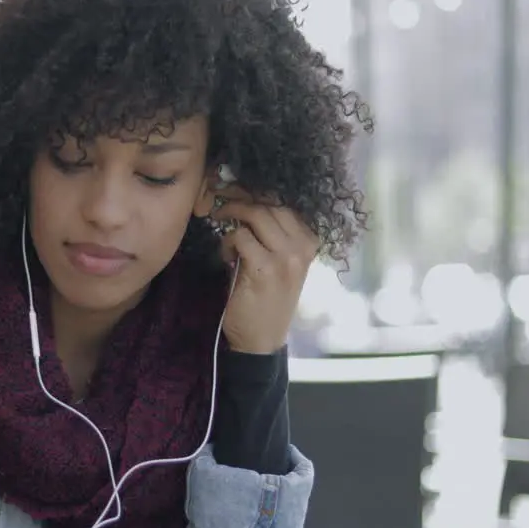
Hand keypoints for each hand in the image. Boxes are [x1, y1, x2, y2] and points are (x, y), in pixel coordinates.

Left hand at [211, 190, 318, 354]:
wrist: (263, 339)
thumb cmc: (267, 298)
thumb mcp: (280, 262)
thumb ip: (272, 233)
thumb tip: (247, 198)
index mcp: (310, 240)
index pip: (284, 200)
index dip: (255, 190)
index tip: (233, 188)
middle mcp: (303, 246)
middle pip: (270, 202)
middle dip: (239, 195)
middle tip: (218, 199)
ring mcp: (286, 258)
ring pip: (255, 214)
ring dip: (231, 216)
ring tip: (221, 228)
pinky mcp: (264, 270)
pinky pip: (240, 237)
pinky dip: (227, 242)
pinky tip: (227, 258)